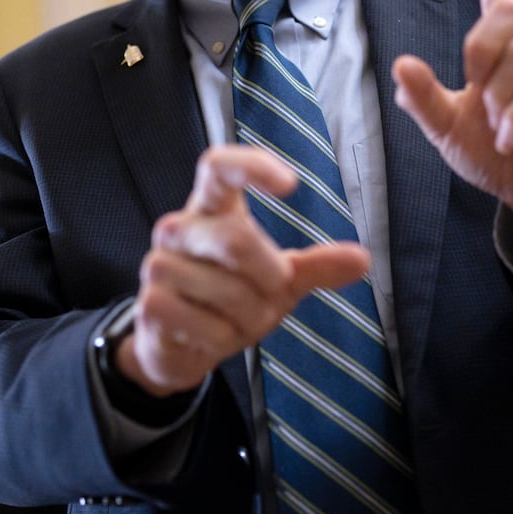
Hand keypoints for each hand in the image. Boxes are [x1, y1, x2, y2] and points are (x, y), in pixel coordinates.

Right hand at [118, 145, 368, 394]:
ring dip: (249, 316)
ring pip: (226, 291)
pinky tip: (213, 334)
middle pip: (234, 239)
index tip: (291, 184)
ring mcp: (159, 264)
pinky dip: (225, 338)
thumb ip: (316, 267)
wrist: (179, 346)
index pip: (219, 167)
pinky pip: (207, 324)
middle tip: (275, 290)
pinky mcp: (150, 303)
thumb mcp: (279, 281)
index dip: (251, 167)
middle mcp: (178, 228)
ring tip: (239, 319)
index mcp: (210, 208)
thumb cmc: (232, 300)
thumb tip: (362, 260)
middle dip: (269, 275)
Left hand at [392, 0, 512, 274]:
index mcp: (506, 44)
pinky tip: (508, 140)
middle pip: (510, 9)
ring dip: (498, 96)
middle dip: (480, 47)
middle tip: (473, 85)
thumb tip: (402, 66)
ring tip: (496, 127)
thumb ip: (423, 99)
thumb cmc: (492, 152)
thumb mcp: (447, 128)